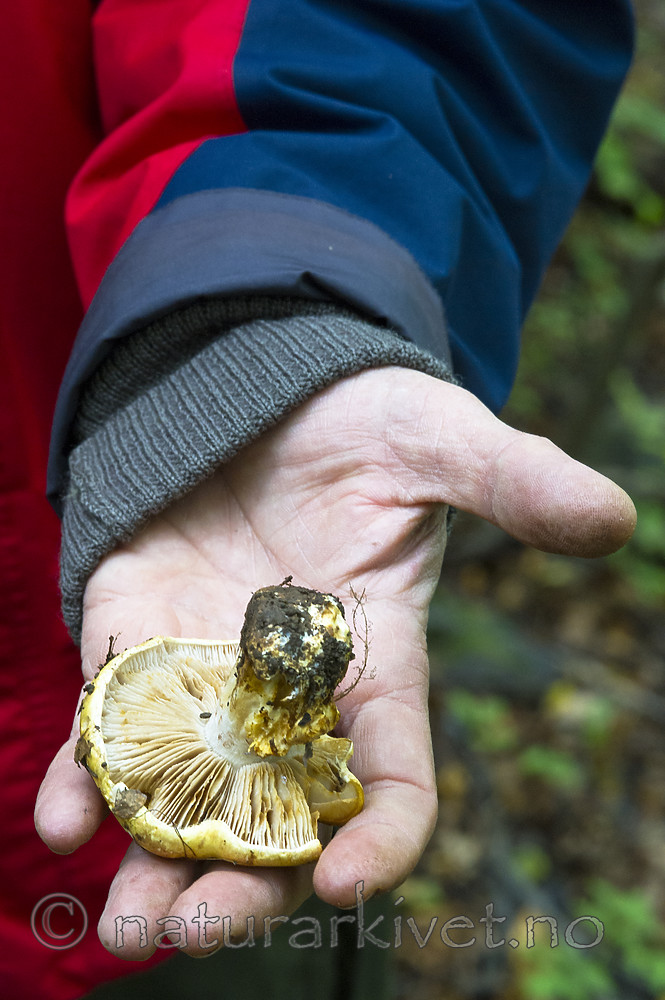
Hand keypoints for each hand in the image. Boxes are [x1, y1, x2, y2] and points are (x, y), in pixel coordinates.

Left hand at [35, 368, 634, 956]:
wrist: (263, 385)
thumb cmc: (361, 418)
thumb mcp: (436, 440)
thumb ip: (512, 481)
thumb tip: (612, 517)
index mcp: (372, 665)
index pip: (391, 775)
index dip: (383, 836)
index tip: (352, 879)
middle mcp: (289, 693)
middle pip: (276, 818)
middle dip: (245, 885)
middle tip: (199, 933)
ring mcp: (208, 674)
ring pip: (186, 797)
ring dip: (154, 865)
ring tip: (125, 927)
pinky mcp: (139, 642)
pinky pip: (109, 727)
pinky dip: (85, 778)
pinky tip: (62, 820)